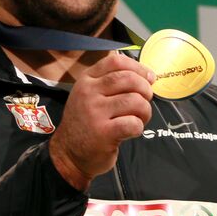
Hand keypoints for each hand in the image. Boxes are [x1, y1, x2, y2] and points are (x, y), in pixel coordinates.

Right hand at [49, 53, 154, 189]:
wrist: (68, 154)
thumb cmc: (85, 123)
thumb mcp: (89, 95)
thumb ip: (110, 82)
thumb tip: (146, 76)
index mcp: (86, 80)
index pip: (115, 61)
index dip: (138, 67)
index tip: (148, 77)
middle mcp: (88, 93)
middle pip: (128, 79)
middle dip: (145, 89)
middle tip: (146, 100)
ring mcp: (95, 113)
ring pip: (135, 101)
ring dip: (145, 110)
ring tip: (139, 118)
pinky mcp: (104, 133)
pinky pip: (133, 123)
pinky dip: (139, 127)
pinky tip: (132, 130)